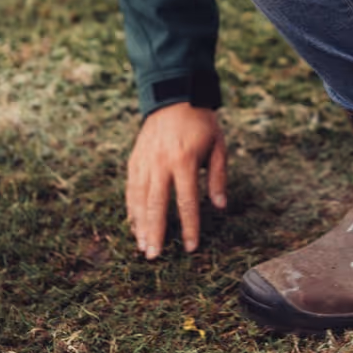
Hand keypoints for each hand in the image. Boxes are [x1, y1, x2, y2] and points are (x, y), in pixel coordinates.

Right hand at [126, 103, 227, 257]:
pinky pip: (131, 188)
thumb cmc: (201, 124)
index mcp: (184, 160)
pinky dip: (131, 208)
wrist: (174, 97)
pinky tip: (134, 225)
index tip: (190, 247)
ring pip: (139, 199)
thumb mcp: (218, 146)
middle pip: (156, 204)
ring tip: (142, 247)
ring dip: (140, 225)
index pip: (186, 201)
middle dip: (156, 232)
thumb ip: (218, 177)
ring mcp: (145, 161)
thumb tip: (221, 206)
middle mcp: (161, 163)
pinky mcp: (135, 159)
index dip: (189, 226)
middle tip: (154, 256)